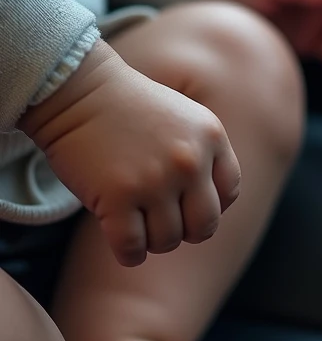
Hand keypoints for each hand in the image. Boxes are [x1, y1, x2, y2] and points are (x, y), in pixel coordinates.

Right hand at [20, 41, 240, 266]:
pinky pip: (133, 249)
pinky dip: (129, 253)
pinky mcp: (117, 197)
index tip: (185, 202)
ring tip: (136, 220)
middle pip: (204, 227)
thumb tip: (209, 214)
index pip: (229, 195)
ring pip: (167, 241)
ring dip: (151, 240)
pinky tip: (120, 238)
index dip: (207, 205)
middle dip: (184, 230)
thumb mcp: (183, 118)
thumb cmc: (127, 109)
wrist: (74, 88)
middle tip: (160, 220)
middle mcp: (189, 161)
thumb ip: (204, 157)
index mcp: (210, 138)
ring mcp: (153, 180)